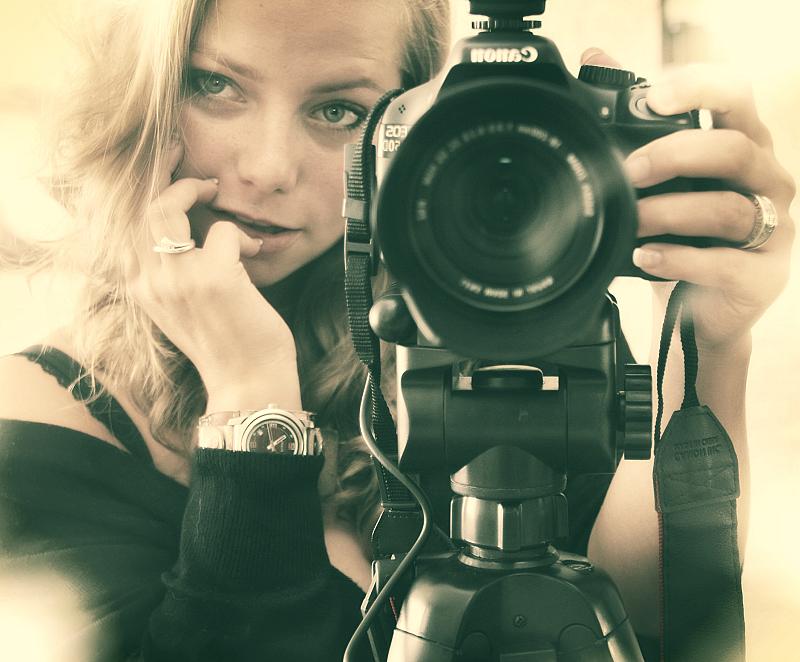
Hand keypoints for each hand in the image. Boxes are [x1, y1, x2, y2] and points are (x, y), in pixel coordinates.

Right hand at [124, 143, 300, 397]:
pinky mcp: (213, 278)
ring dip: (194, 189)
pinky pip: (224, 230)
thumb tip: (185, 232)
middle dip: (162, 170)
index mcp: (138, 287)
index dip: (140, 187)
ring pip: (166, 207)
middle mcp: (148, 281)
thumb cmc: (224, 343)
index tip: (161, 164)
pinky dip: (242, 235)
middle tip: (182, 155)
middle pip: (139, 206)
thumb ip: (170, 271)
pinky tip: (253, 252)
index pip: (123, 223)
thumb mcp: (180, 306)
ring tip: (213, 189)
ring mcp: (178, 279)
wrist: (248, 383)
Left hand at [583, 49, 795, 352]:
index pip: (736, 97)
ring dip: (671, 212)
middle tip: (628, 172)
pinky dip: (681, 259)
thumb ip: (637, 123)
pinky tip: (648, 257)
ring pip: (730, 209)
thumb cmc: (682, 232)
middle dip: (675, 156)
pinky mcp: (763, 275)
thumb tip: (594, 60)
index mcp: (743, 144)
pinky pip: (726, 264)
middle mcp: (766, 180)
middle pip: (734, 150)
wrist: (698, 306)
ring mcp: (773, 228)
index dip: (700, 88)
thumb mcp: (662, 177)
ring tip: (632, 222)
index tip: (655, 97)